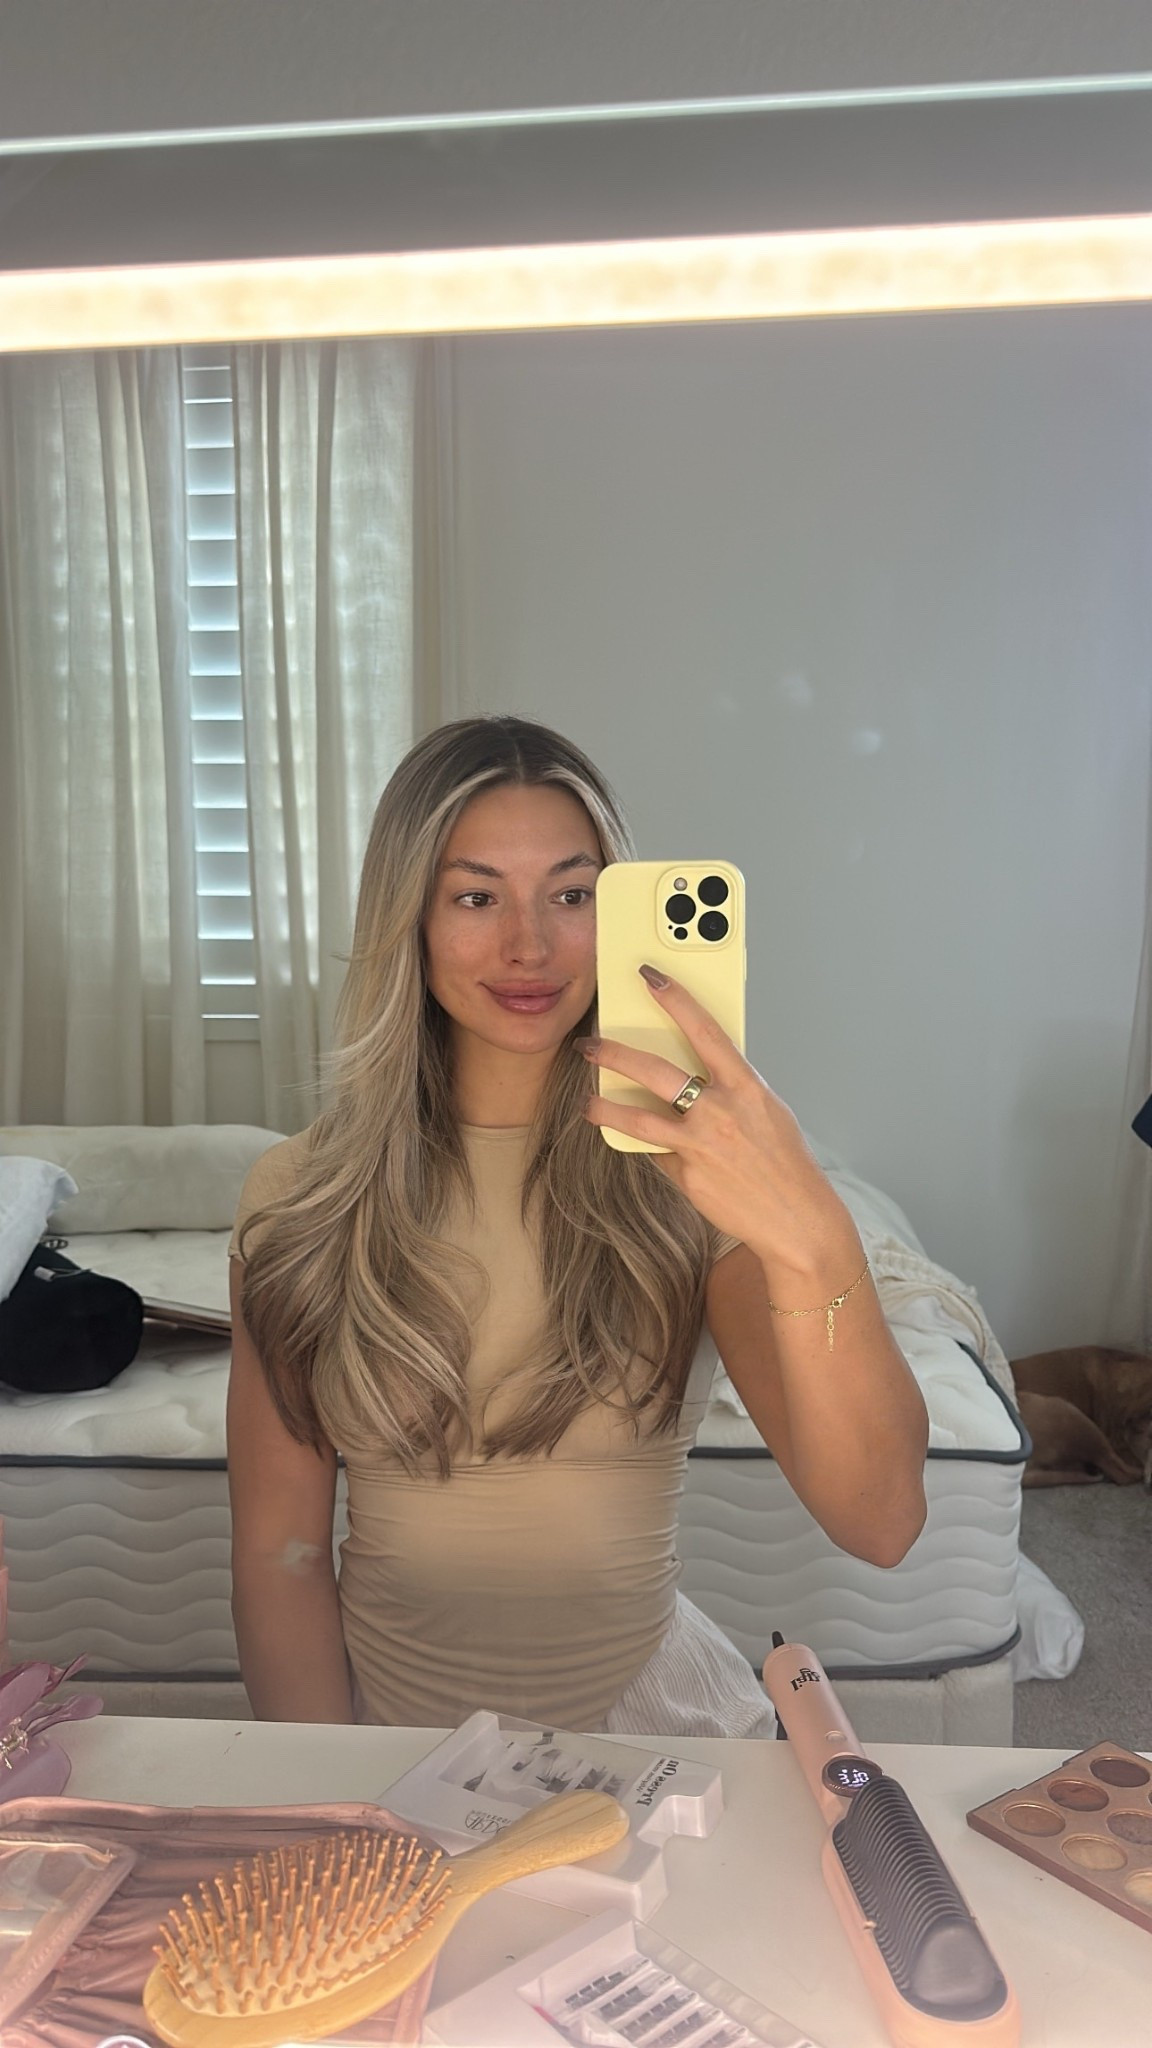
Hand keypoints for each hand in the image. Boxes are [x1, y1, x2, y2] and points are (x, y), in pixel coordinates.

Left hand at [579, 966, 857, 1280]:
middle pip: (655, 1071)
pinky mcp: (687, 1175)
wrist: (796, 1218)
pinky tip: (645, 1148)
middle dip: (616, 1053)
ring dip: (605, 1106)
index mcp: (746, 1086)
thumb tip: (691, 1076)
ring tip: (588, 1102)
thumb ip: (730, 1090)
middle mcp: (720, 1111)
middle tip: (591, 1044)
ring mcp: (701, 1145)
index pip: (705, 1031)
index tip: (650, 978)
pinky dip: (651, 1148)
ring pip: (638, 1118)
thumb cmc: (784, 1161)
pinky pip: (658, 1154)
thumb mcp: (766, 1112)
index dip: (676, 1000)